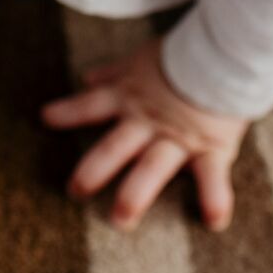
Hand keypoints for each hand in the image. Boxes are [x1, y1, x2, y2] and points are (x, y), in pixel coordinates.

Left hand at [39, 35, 249, 232]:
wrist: (227, 49)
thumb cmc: (185, 54)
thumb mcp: (143, 60)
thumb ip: (115, 72)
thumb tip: (87, 77)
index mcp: (131, 96)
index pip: (92, 104)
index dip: (68, 111)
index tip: (46, 119)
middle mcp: (149, 120)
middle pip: (114, 147)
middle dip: (93, 171)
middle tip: (74, 192)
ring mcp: (178, 136)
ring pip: (151, 168)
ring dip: (135, 195)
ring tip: (120, 221)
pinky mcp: (212, 146)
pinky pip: (212, 177)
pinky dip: (215, 199)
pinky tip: (214, 223)